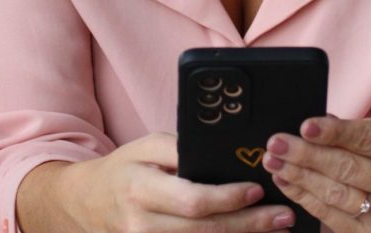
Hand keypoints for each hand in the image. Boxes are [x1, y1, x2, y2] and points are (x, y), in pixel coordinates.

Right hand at [17, 132, 295, 232]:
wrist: (87, 202)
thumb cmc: (124, 168)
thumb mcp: (146, 145)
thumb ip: (179, 149)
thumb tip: (220, 154)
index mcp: (142, 190)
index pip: (192, 201)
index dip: (227, 198)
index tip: (256, 189)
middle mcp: (144, 226)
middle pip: (204, 231)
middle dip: (249, 225)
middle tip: (283, 216)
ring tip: (277, 229)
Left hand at [261, 117, 370, 232]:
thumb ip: (355, 131)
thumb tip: (312, 127)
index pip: (368, 140)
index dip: (334, 133)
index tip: (304, 126)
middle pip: (348, 169)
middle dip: (306, 155)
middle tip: (276, 143)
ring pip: (336, 195)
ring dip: (299, 178)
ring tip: (274, 162)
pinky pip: (332, 218)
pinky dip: (305, 198)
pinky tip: (287, 182)